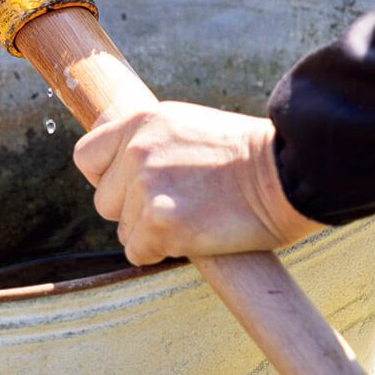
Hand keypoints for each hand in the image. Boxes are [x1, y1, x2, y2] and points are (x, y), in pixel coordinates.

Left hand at [72, 102, 324, 265]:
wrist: (289, 171)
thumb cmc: (248, 155)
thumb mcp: (188, 126)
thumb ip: (151, 142)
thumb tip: (125, 170)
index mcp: (141, 121)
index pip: (86, 156)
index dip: (107, 178)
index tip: (131, 187)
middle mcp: (136, 151)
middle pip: (103, 201)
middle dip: (133, 211)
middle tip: (179, 205)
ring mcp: (147, 187)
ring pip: (123, 230)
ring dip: (152, 233)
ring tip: (195, 216)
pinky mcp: (162, 223)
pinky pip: (140, 253)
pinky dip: (163, 252)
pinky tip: (197, 234)